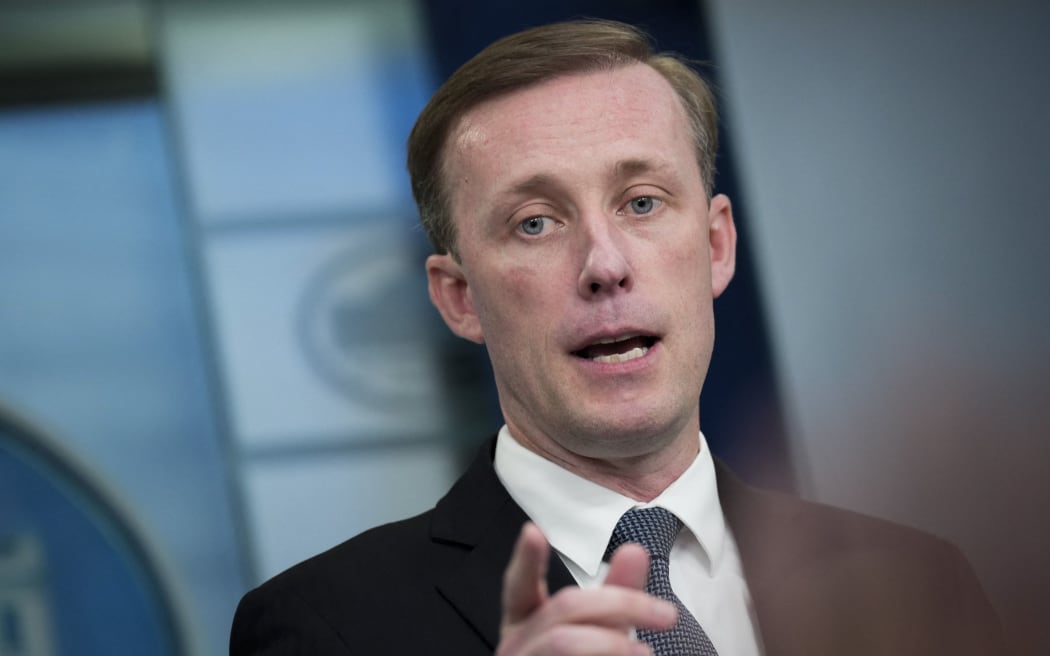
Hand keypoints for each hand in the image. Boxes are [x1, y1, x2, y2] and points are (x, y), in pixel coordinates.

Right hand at [496, 522, 676, 654]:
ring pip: (564, 643)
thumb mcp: (600, 632)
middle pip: (565, 606)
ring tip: (644, 653)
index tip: (533, 532)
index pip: (519, 586)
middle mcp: (516, 645)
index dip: (526, 560)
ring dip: (612, 643)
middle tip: (665, 614)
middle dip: (622, 603)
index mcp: (524, 622)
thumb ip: (615, 594)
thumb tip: (634, 550)